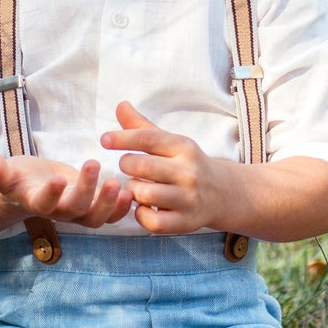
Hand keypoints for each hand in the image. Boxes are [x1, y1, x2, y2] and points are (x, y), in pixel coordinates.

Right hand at [0, 152, 132, 230]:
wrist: (32, 190)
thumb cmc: (20, 178)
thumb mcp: (7, 173)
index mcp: (37, 202)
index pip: (43, 204)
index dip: (50, 194)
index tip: (56, 179)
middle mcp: (59, 212)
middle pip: (75, 210)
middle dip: (86, 191)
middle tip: (94, 165)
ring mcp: (77, 213)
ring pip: (95, 218)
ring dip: (109, 204)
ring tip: (118, 184)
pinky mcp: (91, 209)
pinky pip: (109, 217)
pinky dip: (121, 209)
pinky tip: (130, 192)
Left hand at [99, 101, 228, 234]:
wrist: (223, 193)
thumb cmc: (187, 164)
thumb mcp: (171, 143)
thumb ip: (143, 127)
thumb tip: (120, 105)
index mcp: (183, 148)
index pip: (149, 138)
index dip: (122, 138)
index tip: (104, 140)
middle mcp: (188, 172)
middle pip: (143, 166)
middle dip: (127, 165)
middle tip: (128, 166)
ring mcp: (188, 199)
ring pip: (145, 194)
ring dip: (133, 191)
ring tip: (137, 187)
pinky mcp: (185, 222)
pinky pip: (152, 222)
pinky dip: (141, 215)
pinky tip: (144, 208)